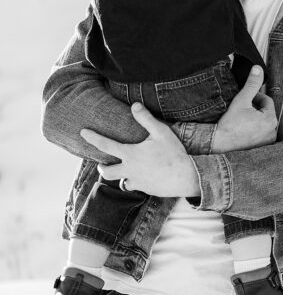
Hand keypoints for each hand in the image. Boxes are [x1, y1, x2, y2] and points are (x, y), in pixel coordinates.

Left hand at [80, 103, 199, 196]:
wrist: (186, 176)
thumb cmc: (174, 152)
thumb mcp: (161, 132)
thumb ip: (146, 119)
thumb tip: (134, 105)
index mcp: (130, 154)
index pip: (106, 145)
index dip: (93, 137)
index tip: (83, 132)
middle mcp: (129, 169)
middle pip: (107, 172)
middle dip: (102, 167)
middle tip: (102, 164)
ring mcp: (137, 181)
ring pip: (120, 182)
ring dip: (119, 176)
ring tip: (124, 172)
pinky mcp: (146, 189)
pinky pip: (135, 186)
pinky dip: (136, 182)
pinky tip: (143, 178)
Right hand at [211, 66, 277, 153]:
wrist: (218, 141)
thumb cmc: (229, 122)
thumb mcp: (241, 99)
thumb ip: (251, 84)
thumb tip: (258, 68)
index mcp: (271, 119)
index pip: (267, 101)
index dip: (256, 97)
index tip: (245, 98)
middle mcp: (272, 131)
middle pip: (266, 111)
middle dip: (256, 107)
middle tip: (242, 108)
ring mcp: (267, 141)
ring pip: (263, 122)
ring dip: (256, 117)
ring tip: (242, 117)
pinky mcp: (260, 147)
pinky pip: (261, 133)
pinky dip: (254, 128)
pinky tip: (244, 127)